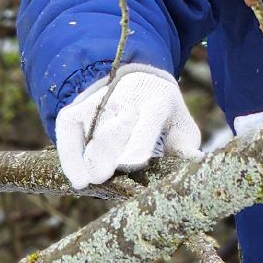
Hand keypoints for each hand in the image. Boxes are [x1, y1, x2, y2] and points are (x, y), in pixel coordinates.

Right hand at [54, 65, 201, 188]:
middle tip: (105, 177)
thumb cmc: (163, 115)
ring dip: (90, 161)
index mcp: (156, 103)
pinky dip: (70, 157)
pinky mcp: (77, 110)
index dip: (137, 144)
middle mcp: (124, 100)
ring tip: (93, 180)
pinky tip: (78, 179)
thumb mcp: (181, 125)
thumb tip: (195, 163)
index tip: (130, 164)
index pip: (145, 124)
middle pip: (112, 133)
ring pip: (89, 135)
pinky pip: (67, 133)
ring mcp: (97, 103)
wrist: (139, 82)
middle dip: (106, 156)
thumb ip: (185, 146)